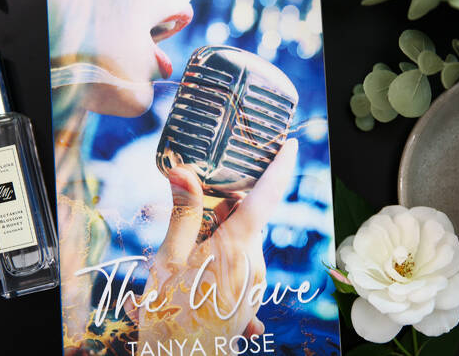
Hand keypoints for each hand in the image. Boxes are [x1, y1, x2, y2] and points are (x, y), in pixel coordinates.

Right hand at [127, 139, 298, 348]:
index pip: (266, 196)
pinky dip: (221, 259)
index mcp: (238, 246)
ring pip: (242, 241)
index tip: (290, 144)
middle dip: (222, 209)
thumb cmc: (171, 313)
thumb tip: (182, 171)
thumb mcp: (168, 259)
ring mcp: (255, 283)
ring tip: (186, 257)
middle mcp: (255, 263)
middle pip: (247, 218)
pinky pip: (240, 265)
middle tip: (192, 217)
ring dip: (218, 236)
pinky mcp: (250, 298)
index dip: (279, 166)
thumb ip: (182, 213)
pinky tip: (197, 277)